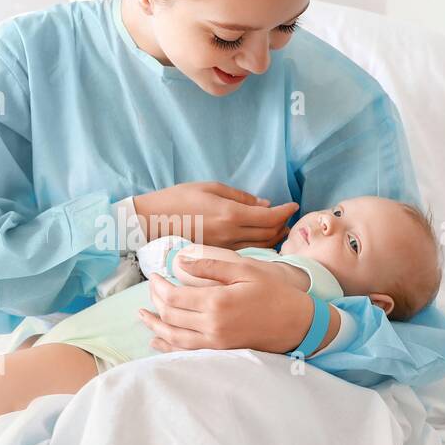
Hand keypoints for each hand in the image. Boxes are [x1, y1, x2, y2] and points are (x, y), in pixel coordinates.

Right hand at [132, 181, 297, 250]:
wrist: (150, 222)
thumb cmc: (178, 199)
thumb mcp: (211, 188)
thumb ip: (241, 197)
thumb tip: (265, 205)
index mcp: (230, 215)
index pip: (270, 217)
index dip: (286, 211)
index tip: (294, 206)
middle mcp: (230, 235)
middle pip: (269, 234)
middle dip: (283, 225)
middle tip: (287, 217)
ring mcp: (224, 249)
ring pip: (260, 246)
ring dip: (273, 238)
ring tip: (278, 228)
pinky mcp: (216, 256)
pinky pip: (246, 253)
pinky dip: (259, 246)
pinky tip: (260, 240)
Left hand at [138, 257, 331, 353]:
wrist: (297, 324)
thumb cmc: (274, 292)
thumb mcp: (245, 270)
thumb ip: (211, 266)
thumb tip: (180, 261)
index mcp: (216, 303)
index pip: (173, 297)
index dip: (158, 287)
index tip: (154, 276)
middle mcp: (212, 327)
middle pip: (170, 317)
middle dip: (155, 303)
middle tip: (151, 290)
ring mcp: (215, 344)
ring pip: (173, 338)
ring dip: (155, 326)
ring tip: (143, 316)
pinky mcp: (220, 352)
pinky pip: (186, 352)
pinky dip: (168, 347)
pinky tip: (157, 340)